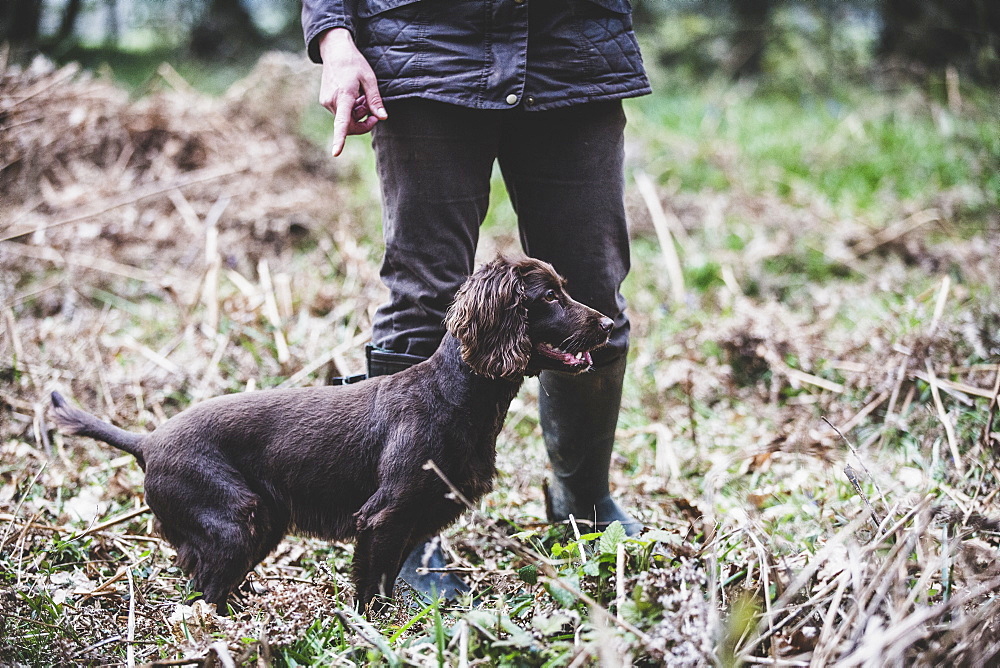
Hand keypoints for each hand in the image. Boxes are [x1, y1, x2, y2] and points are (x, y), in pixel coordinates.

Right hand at [318, 28, 387, 156]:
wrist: (334, 49)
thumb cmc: (354, 63)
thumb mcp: (369, 79)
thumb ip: (375, 100)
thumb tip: (383, 117)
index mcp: (343, 96)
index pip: (341, 123)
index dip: (339, 139)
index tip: (336, 153)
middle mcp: (331, 101)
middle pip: (348, 125)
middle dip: (362, 122)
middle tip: (374, 112)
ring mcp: (326, 101)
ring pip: (345, 119)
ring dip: (357, 114)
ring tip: (364, 98)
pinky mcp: (325, 100)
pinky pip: (341, 112)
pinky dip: (350, 109)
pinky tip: (356, 96)